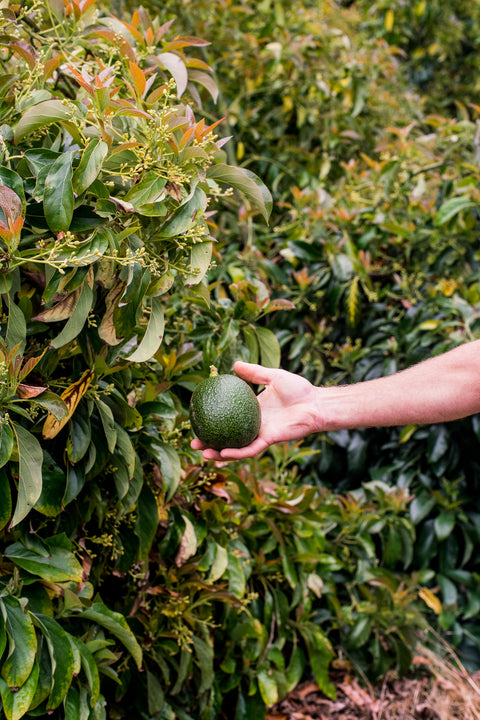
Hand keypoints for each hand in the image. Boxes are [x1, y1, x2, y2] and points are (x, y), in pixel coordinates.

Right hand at [190, 361, 320, 459]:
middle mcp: (254, 425)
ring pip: (236, 449)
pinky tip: (223, 453)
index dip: (213, 420)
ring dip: (219, 453)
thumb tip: (234, 365)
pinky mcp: (269, 440)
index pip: (228, 417)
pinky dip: (237, 453)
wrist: (316, 403)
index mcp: (253, 411)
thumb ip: (254, 372)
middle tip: (194, 442)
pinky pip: (250, 449)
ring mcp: (261, 434)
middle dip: (210, 442)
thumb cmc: (298, 390)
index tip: (196, 418)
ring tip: (204, 453)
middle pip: (228, 437)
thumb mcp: (272, 376)